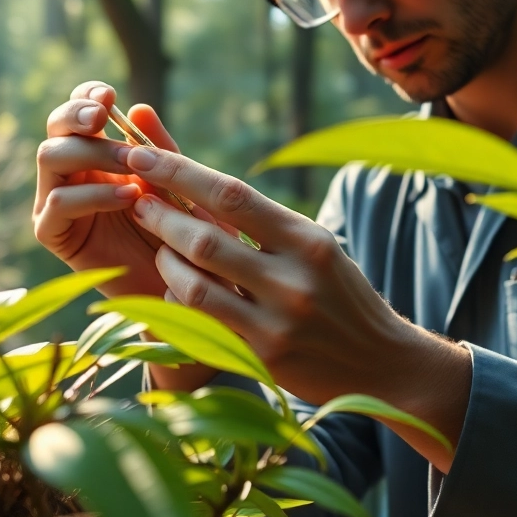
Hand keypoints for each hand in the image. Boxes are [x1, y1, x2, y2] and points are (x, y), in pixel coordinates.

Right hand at [32, 81, 176, 297]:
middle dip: (77, 115)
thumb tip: (138, 107)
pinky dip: (94, 196)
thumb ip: (158, 148)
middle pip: (55, 127)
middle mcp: (70, 171)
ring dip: (92, 154)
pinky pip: (58, 203)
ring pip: (50, 157)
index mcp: (96, 150)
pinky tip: (130, 198)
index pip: (78, 111)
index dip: (86, 95)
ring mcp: (56, 200)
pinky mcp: (53, 232)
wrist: (180, 285)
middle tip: (102, 117)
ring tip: (133, 166)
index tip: (109, 94)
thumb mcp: (175, 183)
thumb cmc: (180, 230)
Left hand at [118, 144, 471, 469]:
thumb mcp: (314, 248)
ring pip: (195, 282)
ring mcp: (278, 318)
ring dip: (164, 259)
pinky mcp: (264, 354)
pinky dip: (179, 300)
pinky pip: (202, 321)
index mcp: (306, 238)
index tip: (143, 152)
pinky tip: (175, 288)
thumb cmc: (339, 296)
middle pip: (206, 236)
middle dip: (160, 213)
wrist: (382, 364)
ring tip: (156, 244)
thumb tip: (201, 180)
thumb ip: (264, 222)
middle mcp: (294, 275)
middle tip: (134, 197)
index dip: (180, 171)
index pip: (232, 194)